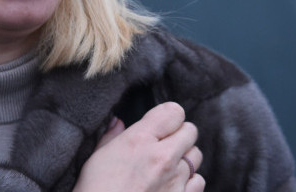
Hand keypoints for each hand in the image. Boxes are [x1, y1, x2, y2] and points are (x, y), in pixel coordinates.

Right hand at [73, 102, 204, 191]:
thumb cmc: (96, 190)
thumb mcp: (96, 157)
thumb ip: (112, 136)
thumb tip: (117, 122)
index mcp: (139, 139)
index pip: (174, 112)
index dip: (167, 116)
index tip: (159, 124)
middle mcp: (162, 157)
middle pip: (190, 130)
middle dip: (179, 134)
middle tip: (164, 143)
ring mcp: (175, 180)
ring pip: (196, 156)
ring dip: (185, 157)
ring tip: (166, 165)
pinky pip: (199, 181)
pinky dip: (190, 181)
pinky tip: (172, 183)